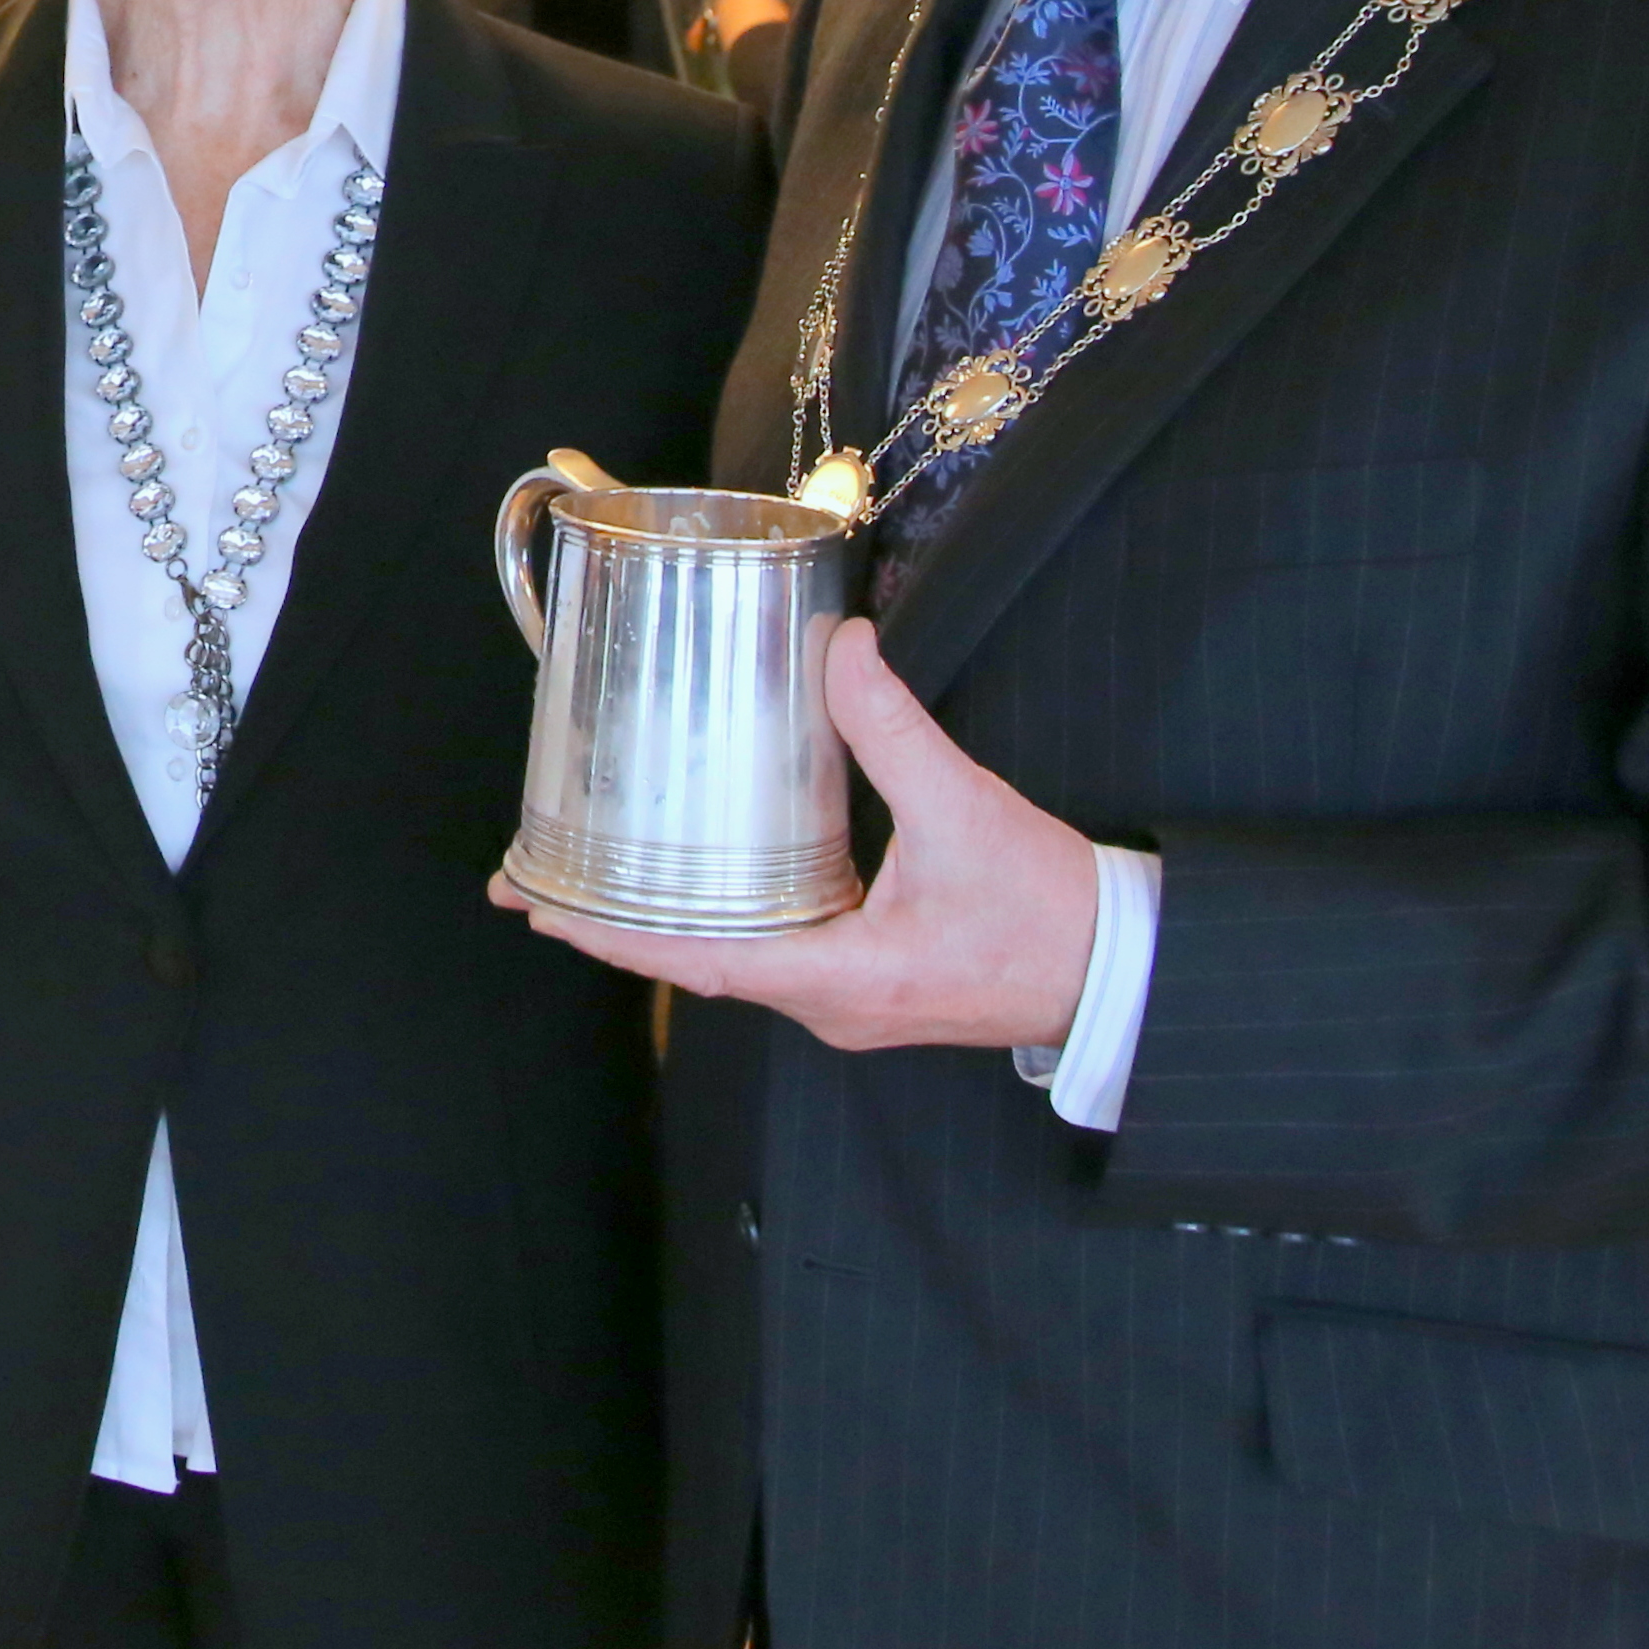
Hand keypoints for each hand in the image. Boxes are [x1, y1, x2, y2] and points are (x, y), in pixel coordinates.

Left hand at [492, 619, 1096, 1049]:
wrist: (1122, 972)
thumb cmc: (1050, 910)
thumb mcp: (967, 811)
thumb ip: (894, 730)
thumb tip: (839, 646)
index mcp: (841, 977)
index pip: (701, 961)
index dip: (617, 936)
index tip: (542, 910)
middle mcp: (829, 1002)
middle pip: (695, 964)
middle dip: (609, 927)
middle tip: (526, 886)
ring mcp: (846, 997)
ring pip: (727, 960)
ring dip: (654, 924)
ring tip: (577, 883)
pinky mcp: (865, 979)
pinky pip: (766, 951)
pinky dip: (710, 920)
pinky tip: (681, 885)